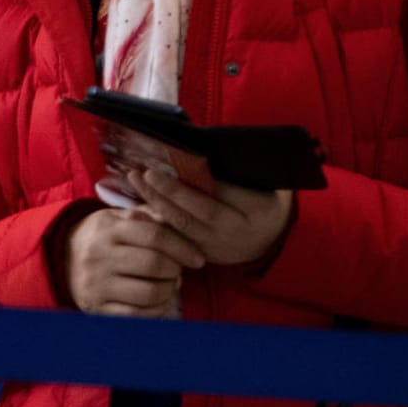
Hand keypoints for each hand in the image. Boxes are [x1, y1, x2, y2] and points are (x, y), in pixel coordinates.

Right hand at [65, 207, 205, 316]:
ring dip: (169, 291)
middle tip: (178, 270)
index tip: (197, 257)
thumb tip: (174, 217)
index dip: (182, 247)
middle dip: (176, 269)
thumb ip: (146, 216)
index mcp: (107, 229)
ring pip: (150, 293)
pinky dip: (157, 309)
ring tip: (168, 284)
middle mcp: (99, 256)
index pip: (154, 235)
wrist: (59, 258)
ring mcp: (97, 284)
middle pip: (154, 265)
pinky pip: (138, 315)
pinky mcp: (97, 307)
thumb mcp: (115, 218)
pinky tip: (158, 300)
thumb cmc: (99, 236)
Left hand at [131, 168, 293, 265]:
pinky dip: (155, 224)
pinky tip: (135, 209)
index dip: (188, 186)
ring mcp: (219, 248)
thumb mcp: (263, 181)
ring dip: (154, 205)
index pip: (219, 197)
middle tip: (142, 172)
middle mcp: (236, 234)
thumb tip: (197, 151)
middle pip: (195, 214)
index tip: (164, 168)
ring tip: (135, 182)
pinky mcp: (203, 255)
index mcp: (256, 211)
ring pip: (182, 229)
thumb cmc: (264, 197)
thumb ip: (236, 170)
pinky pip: (176, 241)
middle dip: (166, 193)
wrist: (272, 237)